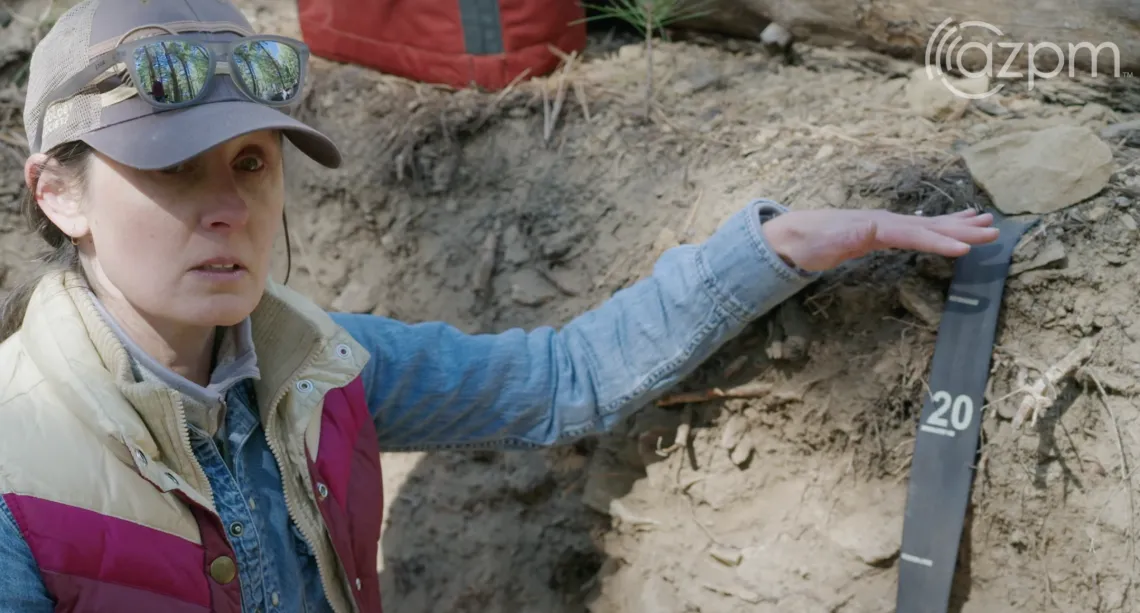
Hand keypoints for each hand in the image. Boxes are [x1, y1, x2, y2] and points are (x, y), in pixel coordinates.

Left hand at [762, 208, 999, 271]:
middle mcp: (887, 221)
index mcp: (878, 225)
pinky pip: (919, 230)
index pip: (914, 234)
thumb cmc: (809, 240)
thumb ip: (851, 234)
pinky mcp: (885, 233)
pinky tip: (953, 227)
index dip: (938, 241)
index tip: (965, 248)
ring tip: (986, 222)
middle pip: (930, 226)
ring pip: (929, 225)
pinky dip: (939, 228)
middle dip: (961, 230)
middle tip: (993, 231)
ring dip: (958, 225)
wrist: (791, 235)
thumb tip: (875, 226)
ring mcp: (887, 225)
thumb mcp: (828, 239)